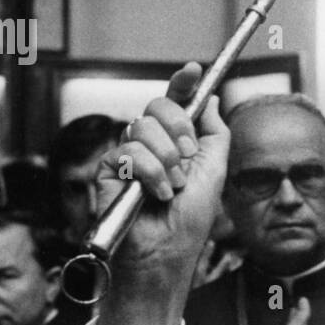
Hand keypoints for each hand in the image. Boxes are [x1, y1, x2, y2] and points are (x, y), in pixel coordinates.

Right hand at [94, 63, 230, 324]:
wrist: (166, 255)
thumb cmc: (190, 221)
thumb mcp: (215, 172)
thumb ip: (215, 134)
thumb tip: (212, 98)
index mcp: (176, 143)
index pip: (176, 103)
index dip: (182, 83)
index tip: (194, 69)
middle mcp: (150, 145)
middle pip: (158, 105)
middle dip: (179, 127)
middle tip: (189, 158)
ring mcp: (128, 156)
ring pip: (143, 126)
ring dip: (168, 160)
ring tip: (172, 188)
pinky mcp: (109, 170)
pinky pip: (128, 151)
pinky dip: (149, 173)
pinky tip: (155, 195)